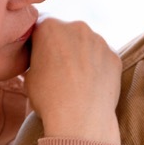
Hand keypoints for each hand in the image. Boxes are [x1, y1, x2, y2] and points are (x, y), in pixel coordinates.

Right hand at [25, 16, 121, 144]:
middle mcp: (76, 26)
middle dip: (63, 46)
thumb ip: (37, 59)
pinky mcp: (114, 55)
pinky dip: (98, 67)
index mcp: (50, 27)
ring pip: (87, 44)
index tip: (40, 56)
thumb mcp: (29, 76)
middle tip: (59, 70)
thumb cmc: (49, 98)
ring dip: (82, 56)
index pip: (42, 25)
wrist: (80, 119)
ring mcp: (99, 40)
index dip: (39, 41)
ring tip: (77, 81)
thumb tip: (43, 60)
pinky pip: (102, 57)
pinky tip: (91, 85)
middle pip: (67, 32)